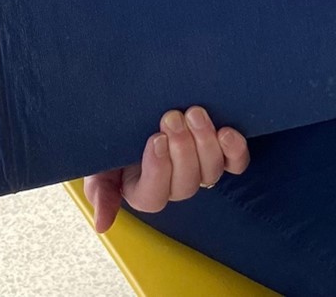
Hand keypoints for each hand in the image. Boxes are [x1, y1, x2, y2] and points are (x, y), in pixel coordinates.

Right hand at [83, 106, 249, 232]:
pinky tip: (227, 132)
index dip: (158, 169)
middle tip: (172, 117)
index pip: (154, 195)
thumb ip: (100, 190)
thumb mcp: (99, 163)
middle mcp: (175, 186)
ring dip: (204, 142)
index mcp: (144, 192)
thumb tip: (102, 224)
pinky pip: (235, 162)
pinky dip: (234, 149)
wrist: (138, 111)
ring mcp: (200, 170)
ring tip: (194, 114)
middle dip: (182, 149)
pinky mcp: (221, 154)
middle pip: (186, 183)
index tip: (156, 138)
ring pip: (210, 171)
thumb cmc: (116, 140)